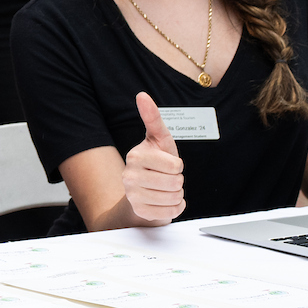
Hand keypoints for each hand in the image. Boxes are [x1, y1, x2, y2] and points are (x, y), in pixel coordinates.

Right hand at [121, 92, 184, 224]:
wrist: (142, 191)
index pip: (175, 165)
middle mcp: (129, 176)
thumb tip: (142, 95)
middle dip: (178, 181)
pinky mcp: (140, 212)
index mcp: (135, 156)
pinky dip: (174, 208)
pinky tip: (164, 201)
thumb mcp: (158, 139)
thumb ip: (152, 117)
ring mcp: (133, 196)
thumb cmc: (156, 162)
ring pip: (174, 198)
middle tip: (167, 178)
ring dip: (176, 194)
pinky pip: (171, 212)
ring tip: (165, 189)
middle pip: (176, 182)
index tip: (168, 164)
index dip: (177, 165)